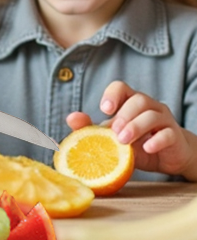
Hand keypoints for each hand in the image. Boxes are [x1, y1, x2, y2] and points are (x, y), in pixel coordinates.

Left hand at [67, 81, 196, 179]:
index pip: (121, 87)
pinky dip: (157, 140)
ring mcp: (164, 120)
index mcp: (130, 102)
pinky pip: (168, 133)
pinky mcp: (175, 136)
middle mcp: (149, 106)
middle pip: (138, 99)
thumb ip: (90, 128)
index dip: (112, 95)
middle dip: (124, 115)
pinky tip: (147, 148)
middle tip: (113, 133)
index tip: (105, 110)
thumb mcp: (111, 138)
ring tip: (123, 140)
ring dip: (136, 126)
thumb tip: (70, 118)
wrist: (166, 158)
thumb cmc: (135, 144)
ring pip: (153, 114)